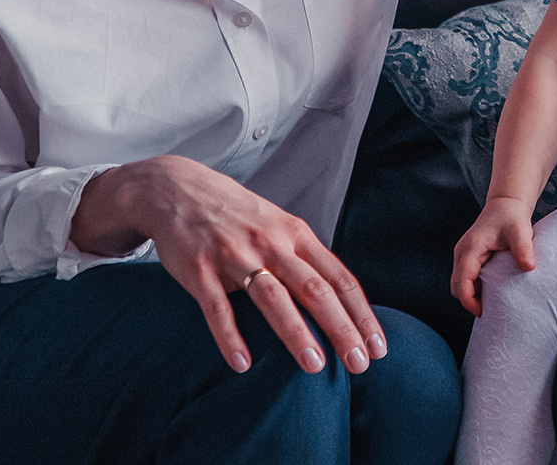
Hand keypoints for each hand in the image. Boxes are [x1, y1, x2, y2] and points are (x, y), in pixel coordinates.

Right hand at [71, 155, 384, 376]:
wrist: (178, 189)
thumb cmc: (239, 216)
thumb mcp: (280, 227)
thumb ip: (305, 260)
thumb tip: (339, 304)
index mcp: (297, 234)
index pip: (339, 278)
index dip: (360, 314)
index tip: (378, 346)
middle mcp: (271, 243)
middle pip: (315, 289)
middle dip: (341, 328)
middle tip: (359, 364)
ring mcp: (235, 254)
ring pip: (272, 297)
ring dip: (295, 333)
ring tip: (314, 366)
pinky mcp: (199, 269)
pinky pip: (217, 307)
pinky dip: (230, 336)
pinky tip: (242, 364)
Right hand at [451, 196, 538, 316]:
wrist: (506, 203)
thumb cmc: (512, 217)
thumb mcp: (520, 231)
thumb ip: (523, 248)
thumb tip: (529, 267)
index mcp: (470, 248)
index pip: (462, 282)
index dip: (469, 301)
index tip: (483, 312)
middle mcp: (462, 252)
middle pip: (456, 286)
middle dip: (468, 301)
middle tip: (489, 311)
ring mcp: (463, 254)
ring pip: (459, 283)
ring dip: (470, 294)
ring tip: (491, 302)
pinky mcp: (468, 256)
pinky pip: (465, 277)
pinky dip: (473, 287)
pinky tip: (491, 291)